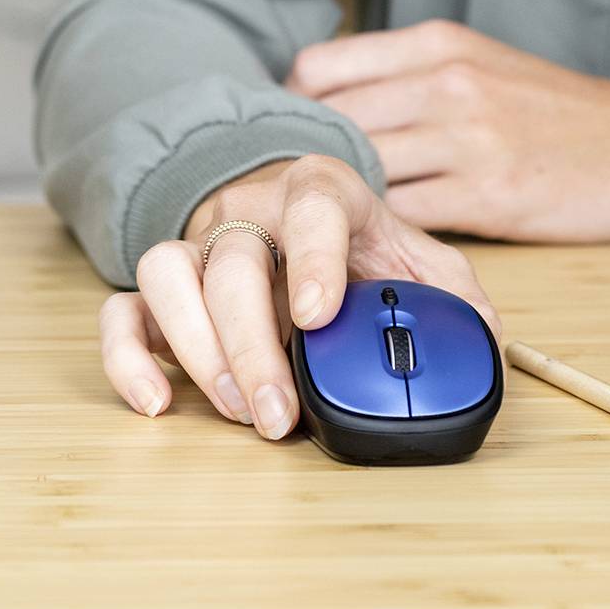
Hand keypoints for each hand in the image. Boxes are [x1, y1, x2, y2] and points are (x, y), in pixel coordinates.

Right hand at [96, 153, 491, 438]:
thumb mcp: (418, 258)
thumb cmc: (359, 246)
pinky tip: (157, 403)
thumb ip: (452, 298)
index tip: (317, 315)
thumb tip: (485, 352)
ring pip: (167, 271)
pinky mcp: (166, 285)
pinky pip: (124, 309)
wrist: (294, 209)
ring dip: (195, 348)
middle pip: (234, 261)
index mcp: (322, 194)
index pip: (314, 206)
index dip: (314, 258)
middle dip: (251, 345)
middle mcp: (252, 211)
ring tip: (235, 406)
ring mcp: (202, 244)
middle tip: (277, 414)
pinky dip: (128, 357)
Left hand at [288, 19, 609, 240]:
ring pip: (361, 168)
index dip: (289, 106)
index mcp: (439, 43)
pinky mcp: (489, 197)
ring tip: (316, 224)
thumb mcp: (486, 64)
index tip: (283, 139)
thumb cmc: (567, 113)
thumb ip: (414, 75)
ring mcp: (467, 138)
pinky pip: (405, 216)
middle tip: (282, 192)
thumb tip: (336, 105)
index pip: (322, 65)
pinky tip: (370, 247)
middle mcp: (447, 81)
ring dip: (334, 200)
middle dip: (300, 158)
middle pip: (330, 118)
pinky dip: (380, 233)